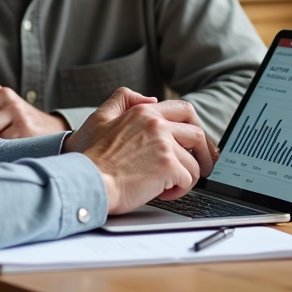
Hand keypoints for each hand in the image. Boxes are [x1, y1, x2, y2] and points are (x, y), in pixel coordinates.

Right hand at [65, 88, 218, 214]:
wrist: (87, 179)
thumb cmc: (91, 155)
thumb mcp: (100, 117)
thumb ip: (123, 100)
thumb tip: (150, 98)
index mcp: (144, 112)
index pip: (184, 110)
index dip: (195, 127)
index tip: (196, 143)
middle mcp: (157, 124)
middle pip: (197, 134)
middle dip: (204, 153)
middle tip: (201, 167)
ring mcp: (164, 145)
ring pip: (194, 163)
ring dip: (185, 178)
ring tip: (167, 186)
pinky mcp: (168, 166)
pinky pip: (188, 180)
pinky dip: (178, 191)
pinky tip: (160, 193)